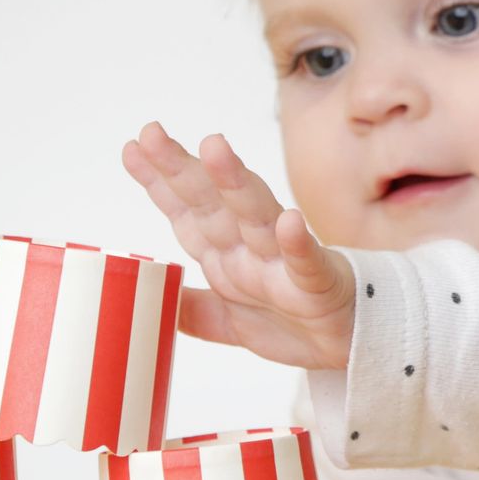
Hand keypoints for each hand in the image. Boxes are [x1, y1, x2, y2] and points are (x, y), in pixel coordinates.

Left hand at [121, 122, 356, 370]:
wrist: (347, 346)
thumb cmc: (292, 322)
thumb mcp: (227, 322)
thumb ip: (190, 309)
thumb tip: (143, 296)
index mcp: (225, 254)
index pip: (186, 212)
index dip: (159, 181)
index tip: (131, 148)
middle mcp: (248, 248)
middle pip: (211, 202)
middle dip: (182, 167)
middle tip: (151, 133)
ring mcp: (282, 261)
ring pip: (255, 216)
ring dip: (235, 183)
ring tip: (213, 148)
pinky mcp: (317, 282)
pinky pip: (306, 260)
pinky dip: (297, 242)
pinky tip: (290, 221)